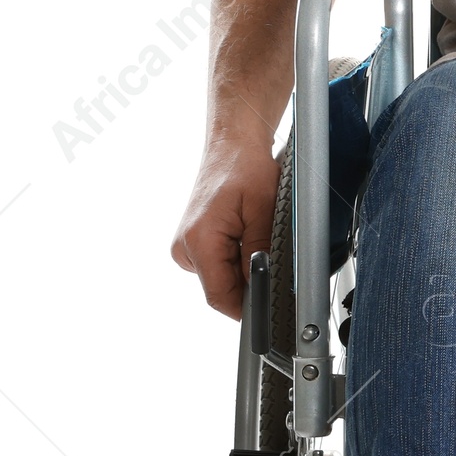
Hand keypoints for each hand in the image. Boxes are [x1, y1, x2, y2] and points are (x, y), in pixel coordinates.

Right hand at [171, 137, 282, 319]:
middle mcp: (185, 248)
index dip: (247, 308)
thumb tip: (263, 286)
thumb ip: (259, 254)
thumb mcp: (263, 213)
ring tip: (255, 233)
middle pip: (221, 290)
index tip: (269, 309)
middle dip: (249, 283)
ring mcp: (187, 247)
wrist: (232, 145)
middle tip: (271, 257)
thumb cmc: (245, 169)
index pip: (219, 297)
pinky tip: (245, 233)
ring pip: (222, 278)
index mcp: (198, 242)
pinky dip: (237, 257)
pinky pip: (219, 265)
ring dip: (243, 267)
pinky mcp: (195, 244)